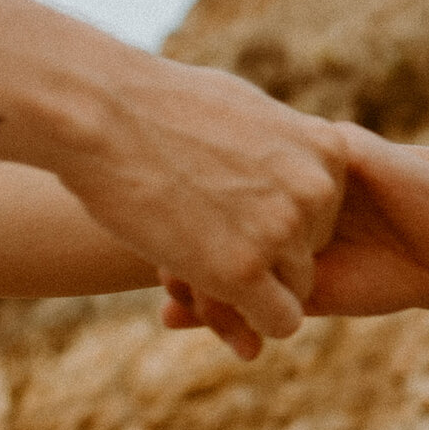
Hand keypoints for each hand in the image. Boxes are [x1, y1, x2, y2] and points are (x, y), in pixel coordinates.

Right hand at [50, 58, 346, 347]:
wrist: (100, 114)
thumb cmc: (159, 107)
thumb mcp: (246, 108)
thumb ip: (285, 142)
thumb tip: (297, 147)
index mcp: (327, 149)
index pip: (326, 212)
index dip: (280, 223)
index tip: (234, 216)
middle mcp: (316, 189)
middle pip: (311, 253)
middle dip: (268, 260)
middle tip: (207, 244)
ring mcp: (283, 231)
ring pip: (295, 292)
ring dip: (252, 291)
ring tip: (196, 261)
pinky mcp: (243, 271)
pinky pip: (279, 322)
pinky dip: (251, 322)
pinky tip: (211, 294)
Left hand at [160, 125, 428, 352]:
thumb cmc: (384, 274)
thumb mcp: (304, 295)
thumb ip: (240, 297)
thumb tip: (164, 316)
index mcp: (267, 201)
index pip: (201, 217)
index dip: (177, 259)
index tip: (172, 306)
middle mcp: (280, 172)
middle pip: (211, 199)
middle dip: (187, 250)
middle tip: (181, 299)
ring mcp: (307, 155)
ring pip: (240, 184)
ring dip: (218, 233)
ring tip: (213, 285)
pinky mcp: (339, 144)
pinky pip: (285, 162)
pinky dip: (263, 209)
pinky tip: (258, 254)